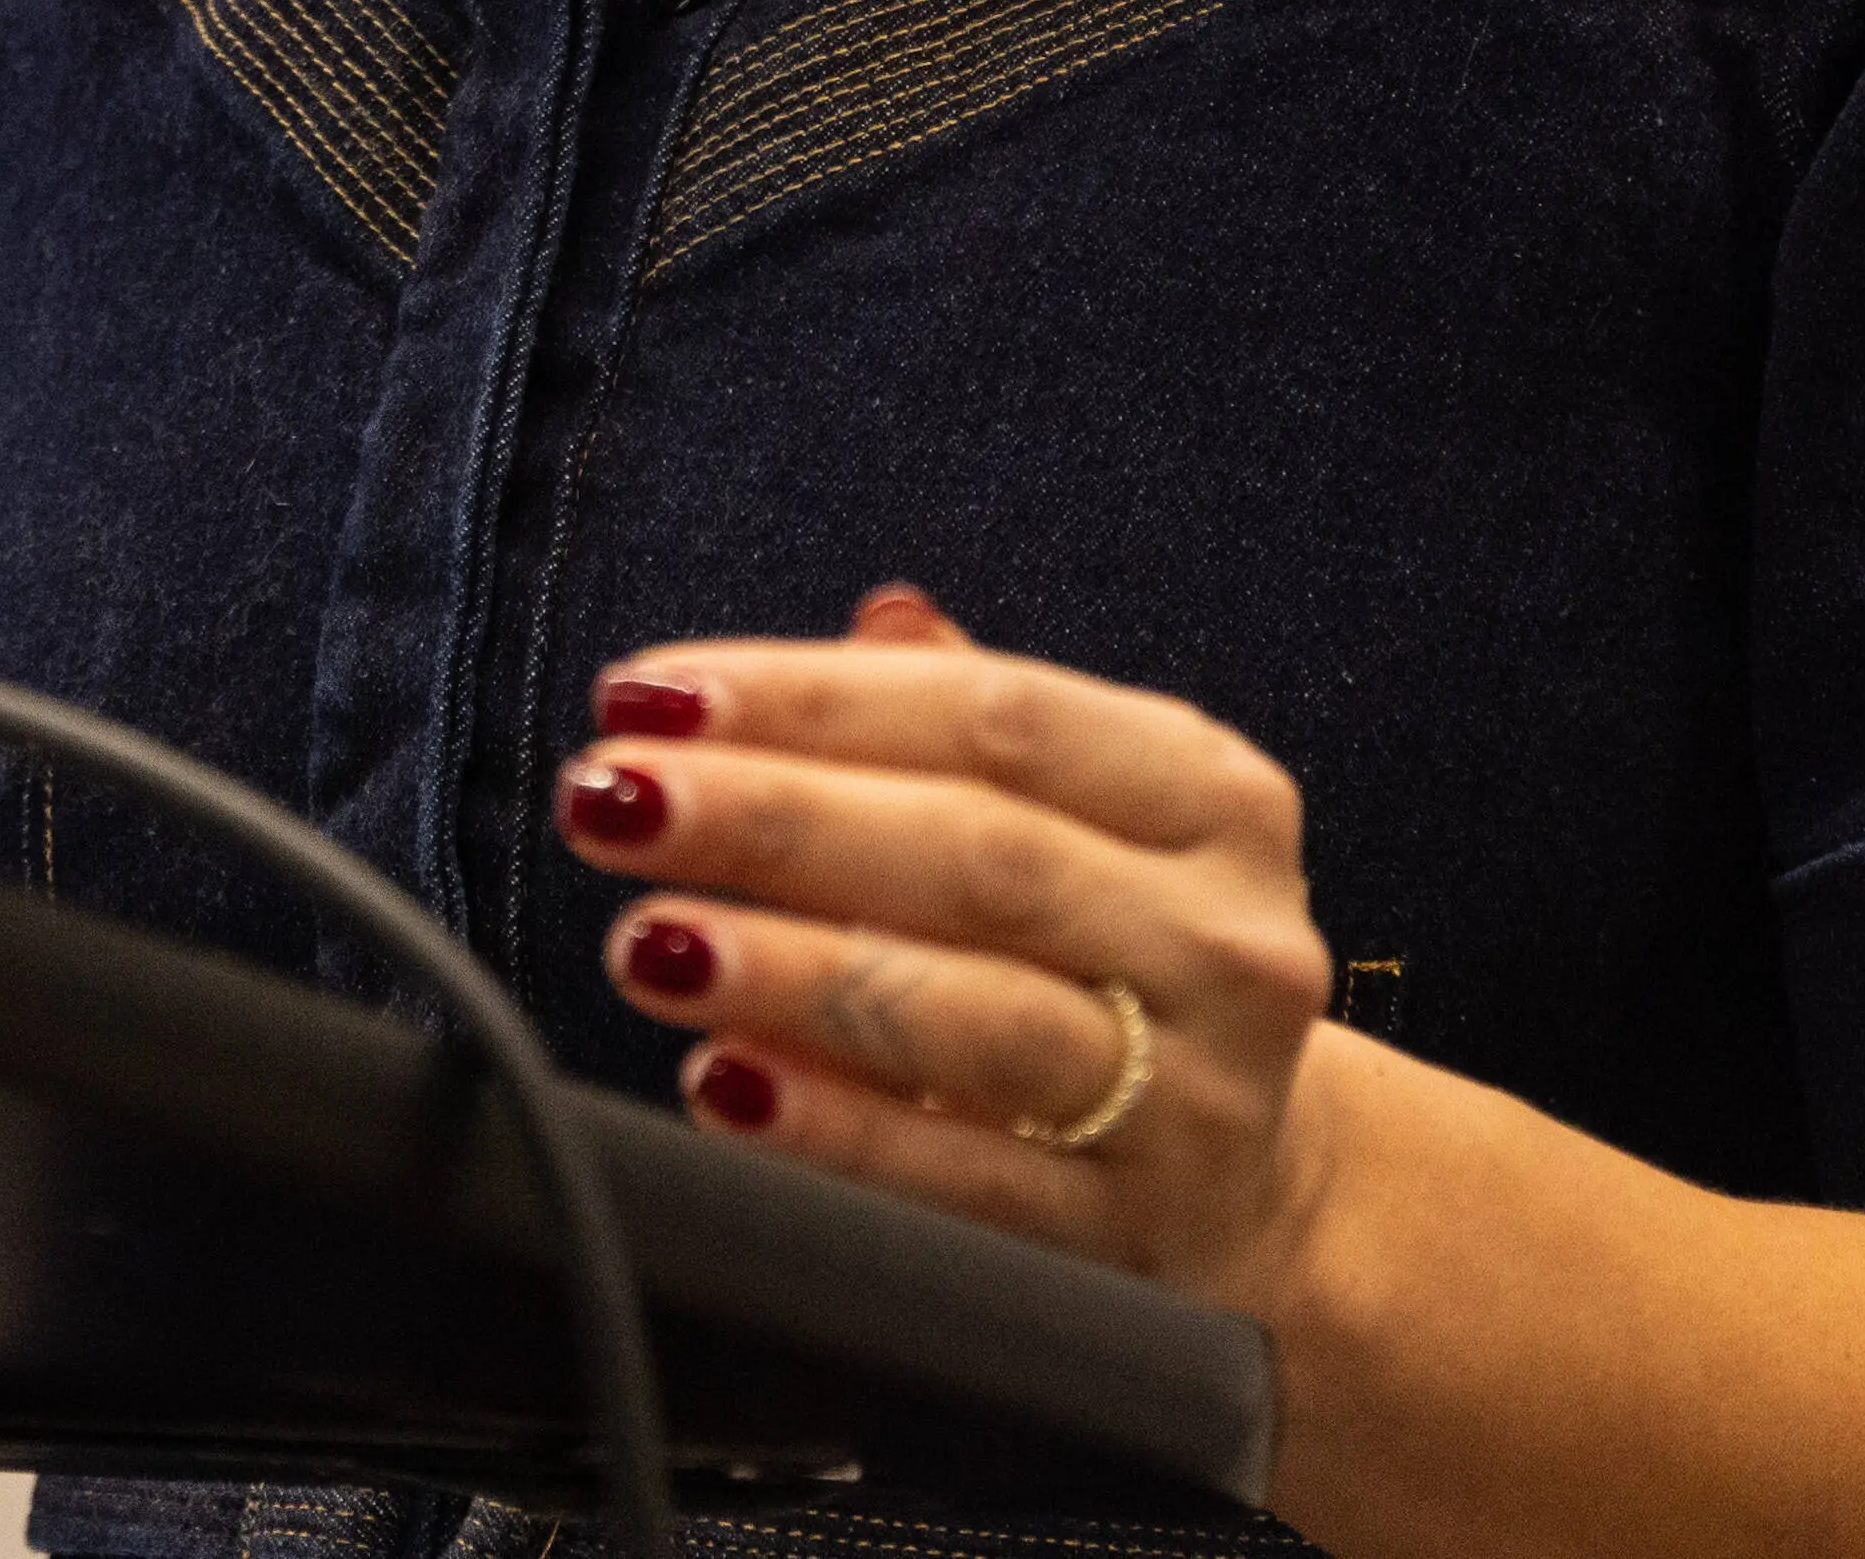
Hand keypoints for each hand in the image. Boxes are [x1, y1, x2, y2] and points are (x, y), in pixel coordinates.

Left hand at [551, 582, 1346, 1318]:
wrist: (1254, 1194)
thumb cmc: (1123, 967)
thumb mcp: (1087, 824)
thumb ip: (969, 725)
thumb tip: (873, 622)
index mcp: (1212, 800)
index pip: (997, 716)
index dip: (809, 698)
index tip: (646, 696)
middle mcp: (1223, 940)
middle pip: (979, 855)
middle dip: (772, 819)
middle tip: (610, 800)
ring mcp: (1192, 1099)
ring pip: (977, 1018)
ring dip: (791, 972)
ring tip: (647, 940)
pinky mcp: (1131, 1241)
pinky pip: (966, 1182)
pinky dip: (836, 1129)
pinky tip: (726, 1082)